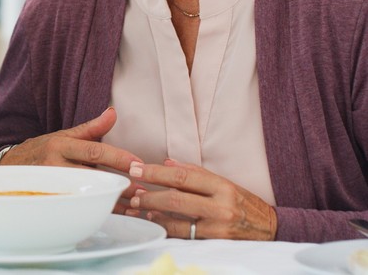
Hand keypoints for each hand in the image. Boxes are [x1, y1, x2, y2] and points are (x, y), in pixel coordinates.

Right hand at [0, 107, 142, 213]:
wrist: (9, 167)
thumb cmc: (42, 149)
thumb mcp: (64, 135)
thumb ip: (92, 128)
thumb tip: (113, 112)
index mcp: (61, 145)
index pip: (94, 151)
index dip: (118, 158)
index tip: (139, 163)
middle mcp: (55, 165)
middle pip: (93, 175)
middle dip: (119, 184)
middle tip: (143, 191)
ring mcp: (51, 185)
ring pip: (87, 194)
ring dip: (112, 201)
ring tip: (135, 206)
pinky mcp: (50, 200)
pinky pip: (78, 207)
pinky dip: (97, 211)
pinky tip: (114, 213)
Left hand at [127, 158, 276, 239]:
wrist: (271, 229)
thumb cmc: (244, 202)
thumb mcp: (224, 182)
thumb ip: (195, 172)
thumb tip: (166, 163)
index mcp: (222, 185)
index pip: (182, 176)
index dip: (156, 172)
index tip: (136, 169)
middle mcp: (221, 204)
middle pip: (177, 197)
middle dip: (150, 194)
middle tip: (132, 191)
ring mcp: (219, 226)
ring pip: (179, 219)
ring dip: (154, 212)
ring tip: (138, 207)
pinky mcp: (217, 242)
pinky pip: (186, 235)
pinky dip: (167, 227)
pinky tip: (155, 222)